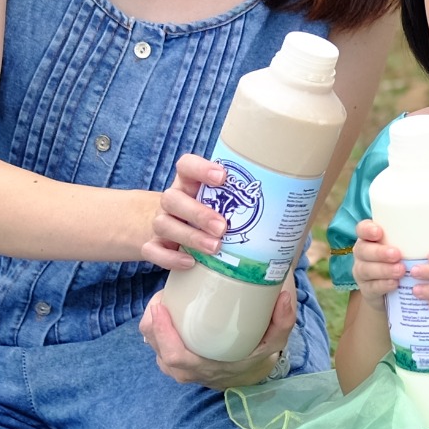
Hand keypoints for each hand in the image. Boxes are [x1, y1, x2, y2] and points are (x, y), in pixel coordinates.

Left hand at [140, 278, 294, 390]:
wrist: (249, 373)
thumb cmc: (257, 354)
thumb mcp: (275, 341)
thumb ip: (283, 321)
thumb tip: (284, 296)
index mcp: (204, 368)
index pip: (174, 356)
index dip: (162, 332)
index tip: (161, 306)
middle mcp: (186, 372)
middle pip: (157, 349)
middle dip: (151, 322)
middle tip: (160, 297)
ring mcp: (178, 369)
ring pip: (153, 347)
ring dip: (151, 325)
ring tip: (160, 301)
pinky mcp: (173, 362)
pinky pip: (157, 346)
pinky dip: (155, 329)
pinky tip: (163, 311)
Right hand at [143, 153, 228, 272]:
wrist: (169, 229)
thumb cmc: (203, 210)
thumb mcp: (215, 199)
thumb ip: (234, 197)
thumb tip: (274, 206)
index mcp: (187, 182)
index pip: (186, 166)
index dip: (201, 168)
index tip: (223, 177)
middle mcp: (171, 200)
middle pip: (173, 199)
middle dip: (199, 213)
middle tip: (222, 227)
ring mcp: (160, 222)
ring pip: (164, 224)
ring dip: (191, 237)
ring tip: (214, 247)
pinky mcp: (153, 244)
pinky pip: (153, 251)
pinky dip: (171, 258)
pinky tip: (190, 263)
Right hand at [347, 220, 405, 303]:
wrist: (392, 294)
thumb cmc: (403, 260)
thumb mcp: (407, 247)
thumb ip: (414, 238)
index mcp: (369, 239)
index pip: (362, 229)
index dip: (367, 230)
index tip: (379, 232)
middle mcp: (363, 254)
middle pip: (363, 250)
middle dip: (379, 252)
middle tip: (397, 254)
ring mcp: (362, 272)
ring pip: (366, 269)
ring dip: (384, 269)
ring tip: (400, 270)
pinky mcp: (367, 290)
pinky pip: (371, 287)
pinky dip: (383, 285)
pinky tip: (394, 283)